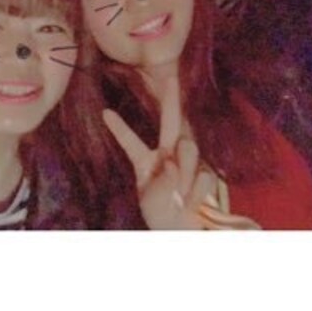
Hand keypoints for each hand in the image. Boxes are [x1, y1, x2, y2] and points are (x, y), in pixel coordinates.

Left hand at [102, 77, 252, 228]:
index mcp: (146, 161)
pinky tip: (193, 201)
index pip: (131, 143)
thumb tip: (172, 162)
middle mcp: (168, 155)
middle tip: (171, 78)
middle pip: (171, 122)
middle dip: (171, 99)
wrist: (185, 232)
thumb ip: (160, 184)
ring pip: (189, 149)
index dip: (120, 128)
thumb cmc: (161, 216)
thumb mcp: (152, 203)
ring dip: (185, 172)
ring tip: (181, 195)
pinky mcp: (206, 173)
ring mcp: (188, 162)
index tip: (105, 112)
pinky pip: (203, 174)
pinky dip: (196, 191)